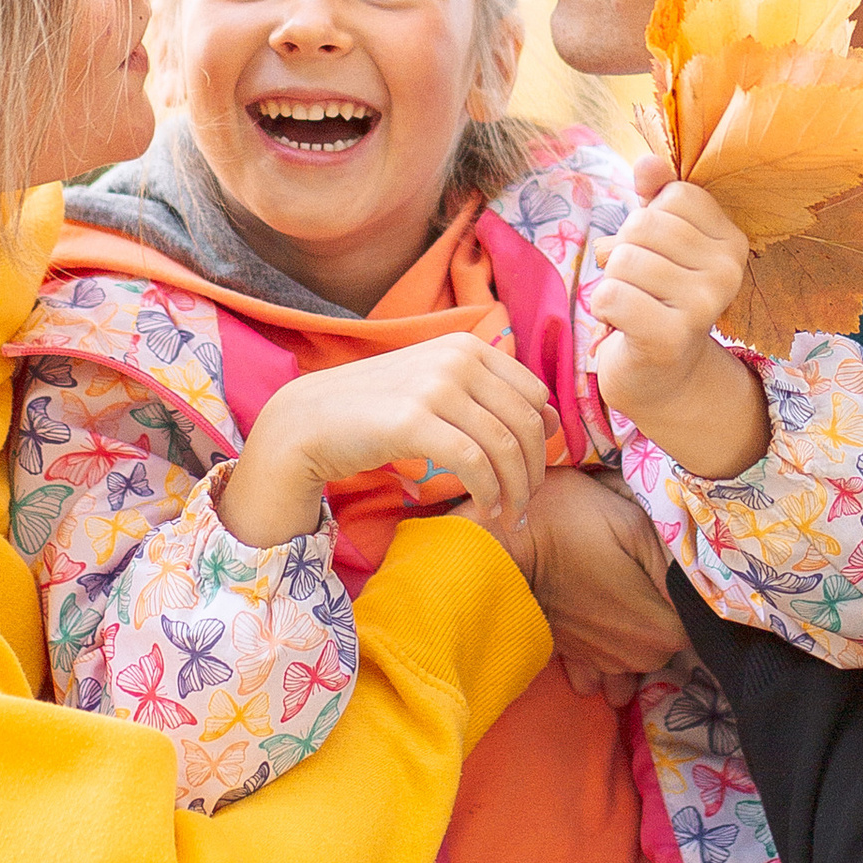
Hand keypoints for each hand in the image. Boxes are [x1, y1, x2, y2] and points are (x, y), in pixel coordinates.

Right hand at [219, 335, 552, 547]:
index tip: (533, 474)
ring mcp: (435, 386)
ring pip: (505, 446)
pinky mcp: (414, 420)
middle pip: (527, 423)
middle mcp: (456, 358)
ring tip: (509, 516)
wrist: (310, 421)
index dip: (542, 440)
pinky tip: (485, 511)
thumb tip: (552, 419)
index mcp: (466, 345)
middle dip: (534, 472)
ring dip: (515, 490)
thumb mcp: (436, 387)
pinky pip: (474, 462)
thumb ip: (487, 395)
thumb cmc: (377, 410)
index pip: (534, 395)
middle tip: (525, 506)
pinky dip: (488, 493)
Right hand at [494, 466, 688, 706]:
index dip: (695, 593)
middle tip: (646, 569)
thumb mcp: (633, 522)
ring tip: (623, 597)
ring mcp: (603, 664)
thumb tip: (711, 582)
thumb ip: (678, 558)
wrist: (494, 547)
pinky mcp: (574, 658)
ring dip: (637, 633)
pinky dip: (607, 650)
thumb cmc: (566, 525)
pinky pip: (603, 670)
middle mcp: (636, 658)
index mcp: (661, 630)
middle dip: (667, 610)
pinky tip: (599, 619)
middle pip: (673, 640)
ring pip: (640, 656)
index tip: (678, 566)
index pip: (703, 623)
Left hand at [587, 160, 771, 481]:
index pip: (672, 196)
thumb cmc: (655, 296)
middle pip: (644, 225)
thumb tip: (649, 162)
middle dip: (622, 251)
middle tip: (635, 283)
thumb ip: (655, 196)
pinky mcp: (671, 337)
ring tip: (630, 304)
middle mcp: (728, 272)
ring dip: (611, 282)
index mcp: (731, 241)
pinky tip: (620, 325)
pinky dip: (602, 307)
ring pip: (623, 259)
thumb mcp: (657, 240)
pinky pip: (610, 295)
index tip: (654, 253)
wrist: (660, 374)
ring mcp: (703, 306)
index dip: (645, 219)